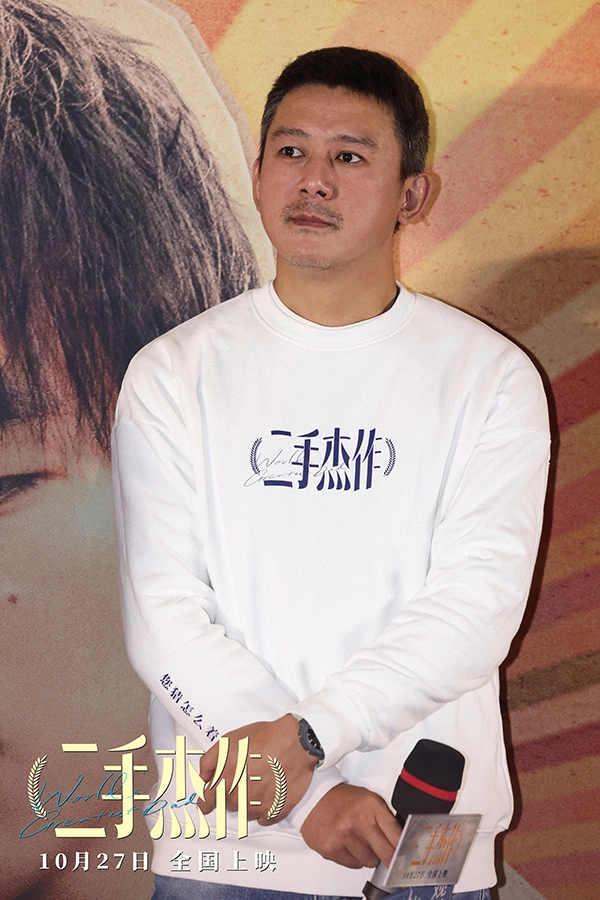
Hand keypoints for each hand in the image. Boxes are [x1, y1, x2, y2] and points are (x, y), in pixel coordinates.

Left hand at [198, 715, 316, 824]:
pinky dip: (265, 807)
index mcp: (225, 782)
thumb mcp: (228, 741)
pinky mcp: (275, 812)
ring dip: (249, 801)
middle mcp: (239, 799)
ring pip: (245, 812)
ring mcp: (258, 808)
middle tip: (244, 777)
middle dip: (231, 793)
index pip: (206, 803)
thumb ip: (209, 762)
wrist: (296, 743)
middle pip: (226, 806)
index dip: (205, 801)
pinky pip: (263, 818)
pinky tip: (270, 790)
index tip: (207, 802)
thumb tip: (203, 778)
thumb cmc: (265, 739)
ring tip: (260, 780)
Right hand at [301, 783, 401, 868]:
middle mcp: (358, 820)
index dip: (403, 848)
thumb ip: (385, 819)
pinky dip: (353, 858)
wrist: (313, 797)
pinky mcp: (331, 848)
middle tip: (387, 854)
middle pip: (386, 853)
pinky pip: (353, 864)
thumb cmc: (342, 799)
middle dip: (389, 857)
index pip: (396, 835)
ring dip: (368, 856)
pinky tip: (347, 844)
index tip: (406, 855)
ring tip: (359, 841)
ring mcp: (344, 836)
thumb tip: (401, 841)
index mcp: (371, 805)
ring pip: (370, 862)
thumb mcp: (368, 800)